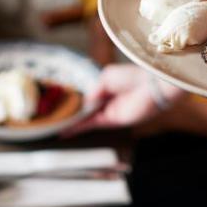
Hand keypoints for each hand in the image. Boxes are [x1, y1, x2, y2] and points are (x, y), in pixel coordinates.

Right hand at [63, 63, 186, 135]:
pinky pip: (92, 123)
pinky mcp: (113, 120)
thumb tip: (85, 104)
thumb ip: (94, 91)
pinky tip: (66, 130)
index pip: (89, 95)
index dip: (76, 100)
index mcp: (108, 85)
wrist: (152, 86)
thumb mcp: (107, 77)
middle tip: (54, 118)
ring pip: (87, 118)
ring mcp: (110, 111)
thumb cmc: (133, 76)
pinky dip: (79, 127)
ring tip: (55, 127)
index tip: (61, 104)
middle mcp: (108, 99)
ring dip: (72, 122)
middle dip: (72, 113)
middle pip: (86, 108)